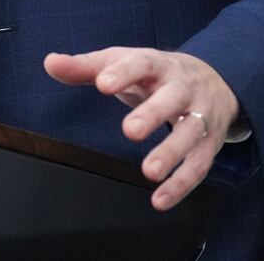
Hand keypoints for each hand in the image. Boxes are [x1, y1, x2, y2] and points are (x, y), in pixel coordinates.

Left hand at [45, 47, 238, 210]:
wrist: (213, 78)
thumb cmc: (155, 73)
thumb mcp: (122, 62)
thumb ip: (85, 66)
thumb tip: (50, 63)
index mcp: (157, 65)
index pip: (140, 63)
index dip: (122, 73)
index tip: (102, 83)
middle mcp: (182, 87)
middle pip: (172, 97)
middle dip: (153, 113)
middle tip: (130, 130)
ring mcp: (200, 114)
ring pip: (190, 132)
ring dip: (172, 153)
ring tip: (150, 171)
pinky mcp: (209, 142)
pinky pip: (199, 164)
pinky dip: (182, 184)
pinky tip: (160, 199)